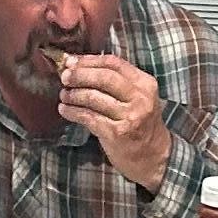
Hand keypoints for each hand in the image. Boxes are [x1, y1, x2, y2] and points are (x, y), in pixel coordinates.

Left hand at [52, 49, 170, 187]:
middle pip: (104, 77)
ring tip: (64, 95)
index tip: (71, 62)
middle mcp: (140, 98)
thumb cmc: (140, 124)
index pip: (114, 63)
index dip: (89, 60)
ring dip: (73, 94)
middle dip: (80, 75)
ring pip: (93, 97)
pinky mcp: (117, 133)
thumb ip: (117, 81)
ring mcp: (129, 116)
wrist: (153, 157)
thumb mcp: (138, 97)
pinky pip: (89, 117)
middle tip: (64, 77)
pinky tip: (64, 110)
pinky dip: (72, 112)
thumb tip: (79, 65)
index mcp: (145, 84)